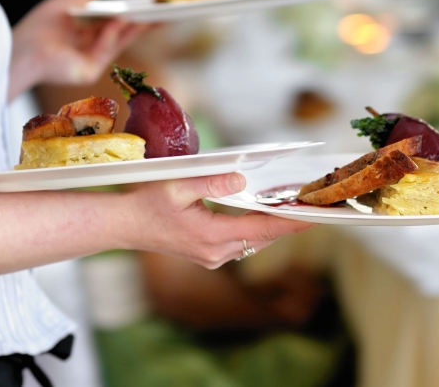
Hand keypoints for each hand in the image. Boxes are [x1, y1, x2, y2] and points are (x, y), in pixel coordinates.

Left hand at [8, 0, 146, 100]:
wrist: (21, 51)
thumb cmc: (35, 29)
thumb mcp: (62, 4)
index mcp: (79, 36)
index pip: (109, 25)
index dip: (127, 16)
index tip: (146, 7)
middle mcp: (86, 50)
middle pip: (120, 36)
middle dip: (141, 25)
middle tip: (162, 13)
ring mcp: (89, 62)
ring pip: (118, 43)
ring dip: (134, 28)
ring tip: (151, 12)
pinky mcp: (88, 72)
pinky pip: (105, 50)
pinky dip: (113, 34)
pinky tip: (122, 19)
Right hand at [121, 173, 314, 268]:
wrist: (124, 226)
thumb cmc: (146, 203)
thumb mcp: (177, 186)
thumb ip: (211, 182)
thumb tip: (241, 179)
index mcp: (211, 235)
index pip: (263, 228)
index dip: (291, 221)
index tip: (314, 215)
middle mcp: (216, 252)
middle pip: (264, 237)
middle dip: (288, 222)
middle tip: (313, 206)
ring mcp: (212, 257)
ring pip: (254, 242)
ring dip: (273, 227)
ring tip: (294, 209)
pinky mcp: (208, 256)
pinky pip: (242, 244)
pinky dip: (256, 231)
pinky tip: (264, 216)